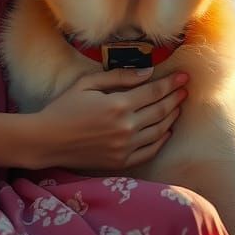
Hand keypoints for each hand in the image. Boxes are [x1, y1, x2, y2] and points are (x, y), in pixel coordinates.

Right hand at [26, 66, 188, 171]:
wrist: (48, 140)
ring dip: (171, 117)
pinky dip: (161, 140)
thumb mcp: (87, 83)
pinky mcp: (121, 161)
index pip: (153, 92)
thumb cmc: (64, 107)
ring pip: (159, 130)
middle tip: (185, 89)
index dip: (170, 84)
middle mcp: (126, 127)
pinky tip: (166, 130)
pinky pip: (150, 150)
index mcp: (118, 105)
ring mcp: (125, 147)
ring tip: (179, 106)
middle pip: (160, 110)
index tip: (184, 77)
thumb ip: (119, 77)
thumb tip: (147, 73)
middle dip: (175, 97)